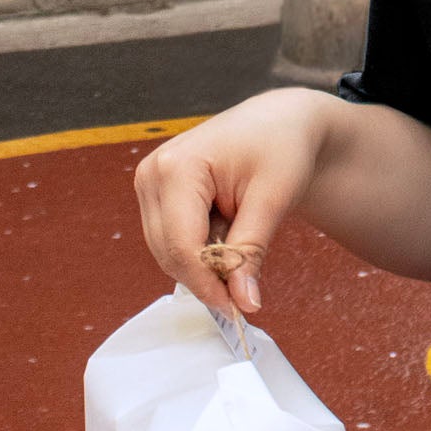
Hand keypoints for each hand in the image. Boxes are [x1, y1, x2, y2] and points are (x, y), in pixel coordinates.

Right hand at [132, 88, 332, 320]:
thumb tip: (244, 303)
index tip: (238, 309)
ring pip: (168, 251)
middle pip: (169, 253)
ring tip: (243, 236)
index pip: (181, 245)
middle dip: (207, 277)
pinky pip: (172, 239)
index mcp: (177, 168)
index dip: (208, 283)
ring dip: (204, 260)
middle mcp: (152, 174)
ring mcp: (149, 183)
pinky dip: (200, 247)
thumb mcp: (273, 199)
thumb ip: (251, 252)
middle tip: (246, 290)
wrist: (280, 122)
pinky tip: (228, 228)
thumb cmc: (281, 146)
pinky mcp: (156, 193)